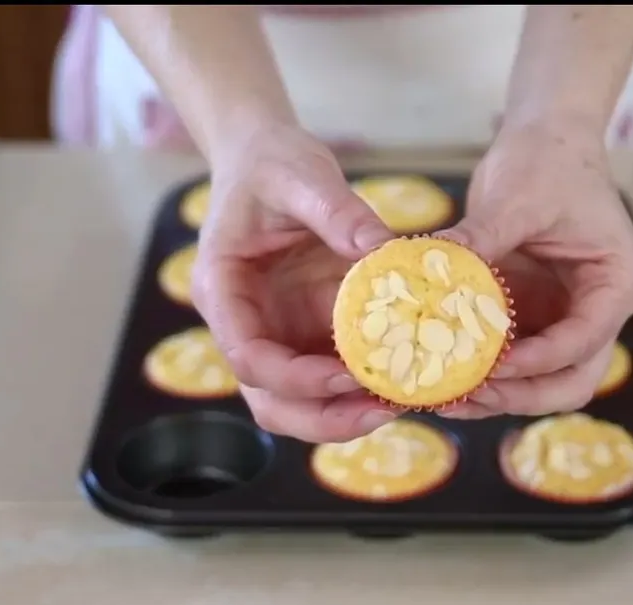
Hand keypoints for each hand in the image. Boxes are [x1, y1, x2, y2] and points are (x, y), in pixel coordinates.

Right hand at [191, 122, 398, 441]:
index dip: (297, 378)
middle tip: (385, 410)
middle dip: (325, 418)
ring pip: (301, 405)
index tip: (349, 375)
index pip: (249, 358)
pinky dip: (364, 388)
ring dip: (347, 414)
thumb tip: (386, 252)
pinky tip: (408, 377)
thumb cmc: (272, 163)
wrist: (268, 157)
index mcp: (224, 291)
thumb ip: (339, 211)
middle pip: (272, 403)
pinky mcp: (308, 333)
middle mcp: (246, 326)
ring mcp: (278, 335)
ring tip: (404, 401)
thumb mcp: (303, 175)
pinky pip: (332, 378)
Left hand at [440, 122, 632, 418]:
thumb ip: (478, 241)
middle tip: (467, 395)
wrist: (546, 139)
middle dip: (521, 396)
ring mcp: (567, 320)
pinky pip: (512, 361)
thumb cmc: (548, 160)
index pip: (585, 340)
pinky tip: (440, 376)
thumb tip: (427, 273)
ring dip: (498, 396)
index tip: (492, 367)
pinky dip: (482, 374)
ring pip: (543, 383)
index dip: (539, 361)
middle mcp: (599, 312)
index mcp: (617, 284)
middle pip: (572, 382)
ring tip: (445, 396)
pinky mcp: (535, 319)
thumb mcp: (515, 199)